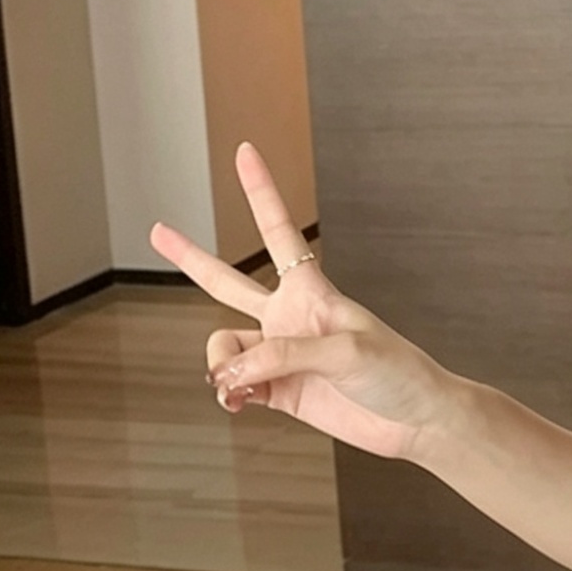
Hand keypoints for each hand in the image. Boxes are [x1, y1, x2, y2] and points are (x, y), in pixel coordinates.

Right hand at [149, 143, 456, 460]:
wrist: (414, 419)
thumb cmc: (397, 371)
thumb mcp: (346, 351)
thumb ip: (284, 355)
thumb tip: (232, 369)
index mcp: (311, 290)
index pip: (278, 231)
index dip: (261, 191)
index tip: (245, 151)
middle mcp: (288, 316)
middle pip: (225, 282)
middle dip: (190, 257)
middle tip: (157, 230)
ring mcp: (281, 354)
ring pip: (223, 347)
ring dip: (220, 364)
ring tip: (239, 385)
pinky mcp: (277, 391)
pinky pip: (231, 384)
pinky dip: (226, 392)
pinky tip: (237, 401)